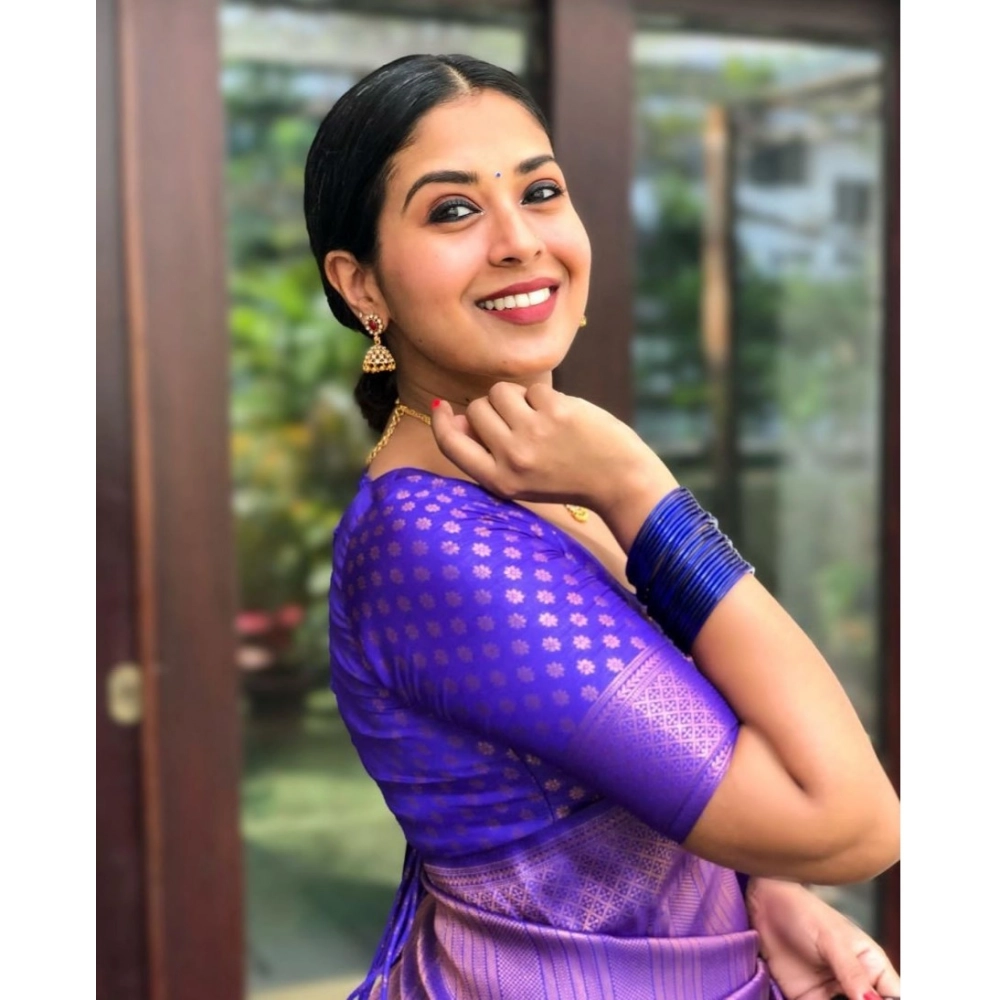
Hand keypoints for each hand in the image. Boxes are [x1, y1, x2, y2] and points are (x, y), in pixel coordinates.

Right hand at [431, 382, 677, 547]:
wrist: (618, 481)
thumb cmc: (568, 478)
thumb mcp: (520, 480)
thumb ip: (488, 453)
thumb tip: (455, 418)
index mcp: (498, 480)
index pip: (451, 445)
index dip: (441, 422)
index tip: (441, 406)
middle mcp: (510, 458)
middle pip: (477, 410)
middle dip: (494, 408)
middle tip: (521, 422)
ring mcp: (532, 433)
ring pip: (500, 392)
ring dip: (516, 397)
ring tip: (539, 415)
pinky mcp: (555, 411)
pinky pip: (533, 388)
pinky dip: (546, 397)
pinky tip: (562, 416)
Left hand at [746, 878, 899, 999]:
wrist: (763, 904)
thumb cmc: (803, 910)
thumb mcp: (832, 939)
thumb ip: (852, 972)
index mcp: (871, 965)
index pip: (893, 997)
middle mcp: (853, 983)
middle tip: (842, 999)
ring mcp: (829, 993)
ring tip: (827, 999)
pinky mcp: (805, 998)